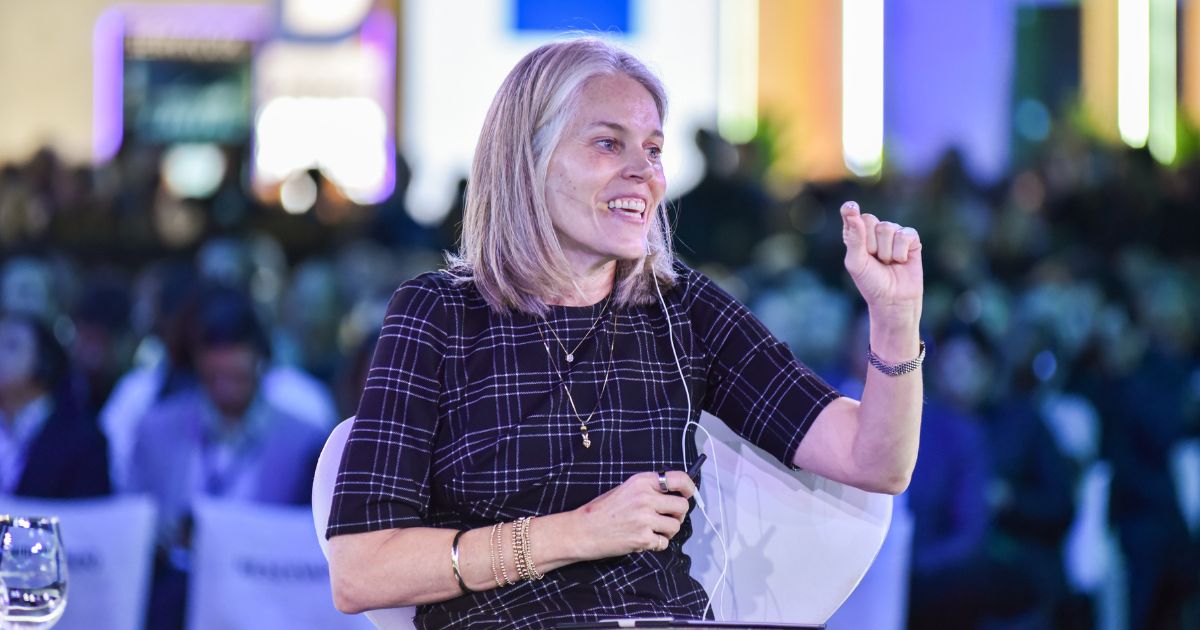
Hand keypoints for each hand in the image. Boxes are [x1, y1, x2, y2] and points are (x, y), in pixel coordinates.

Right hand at [571, 471, 695, 558]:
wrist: (582, 530)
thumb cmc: (601, 511)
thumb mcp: (625, 489)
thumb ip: (649, 490)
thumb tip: (674, 495)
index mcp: (642, 482)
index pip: (679, 479)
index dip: (690, 488)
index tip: (690, 494)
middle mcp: (646, 497)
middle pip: (682, 506)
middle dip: (678, 515)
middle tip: (667, 519)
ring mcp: (645, 518)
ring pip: (676, 526)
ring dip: (668, 531)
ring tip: (652, 531)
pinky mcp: (643, 537)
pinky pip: (664, 543)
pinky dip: (656, 544)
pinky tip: (643, 540)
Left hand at [840, 201, 922, 321]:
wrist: (893, 300)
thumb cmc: (871, 282)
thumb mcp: (857, 263)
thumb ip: (854, 238)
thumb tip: (853, 210)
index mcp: (856, 236)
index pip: (852, 216)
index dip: (850, 211)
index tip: (850, 208)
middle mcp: (874, 231)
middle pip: (870, 220)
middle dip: (870, 244)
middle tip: (874, 260)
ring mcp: (894, 233)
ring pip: (887, 228)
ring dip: (886, 251)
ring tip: (888, 263)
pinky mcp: (911, 239)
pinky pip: (905, 235)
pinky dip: (901, 252)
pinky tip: (901, 261)